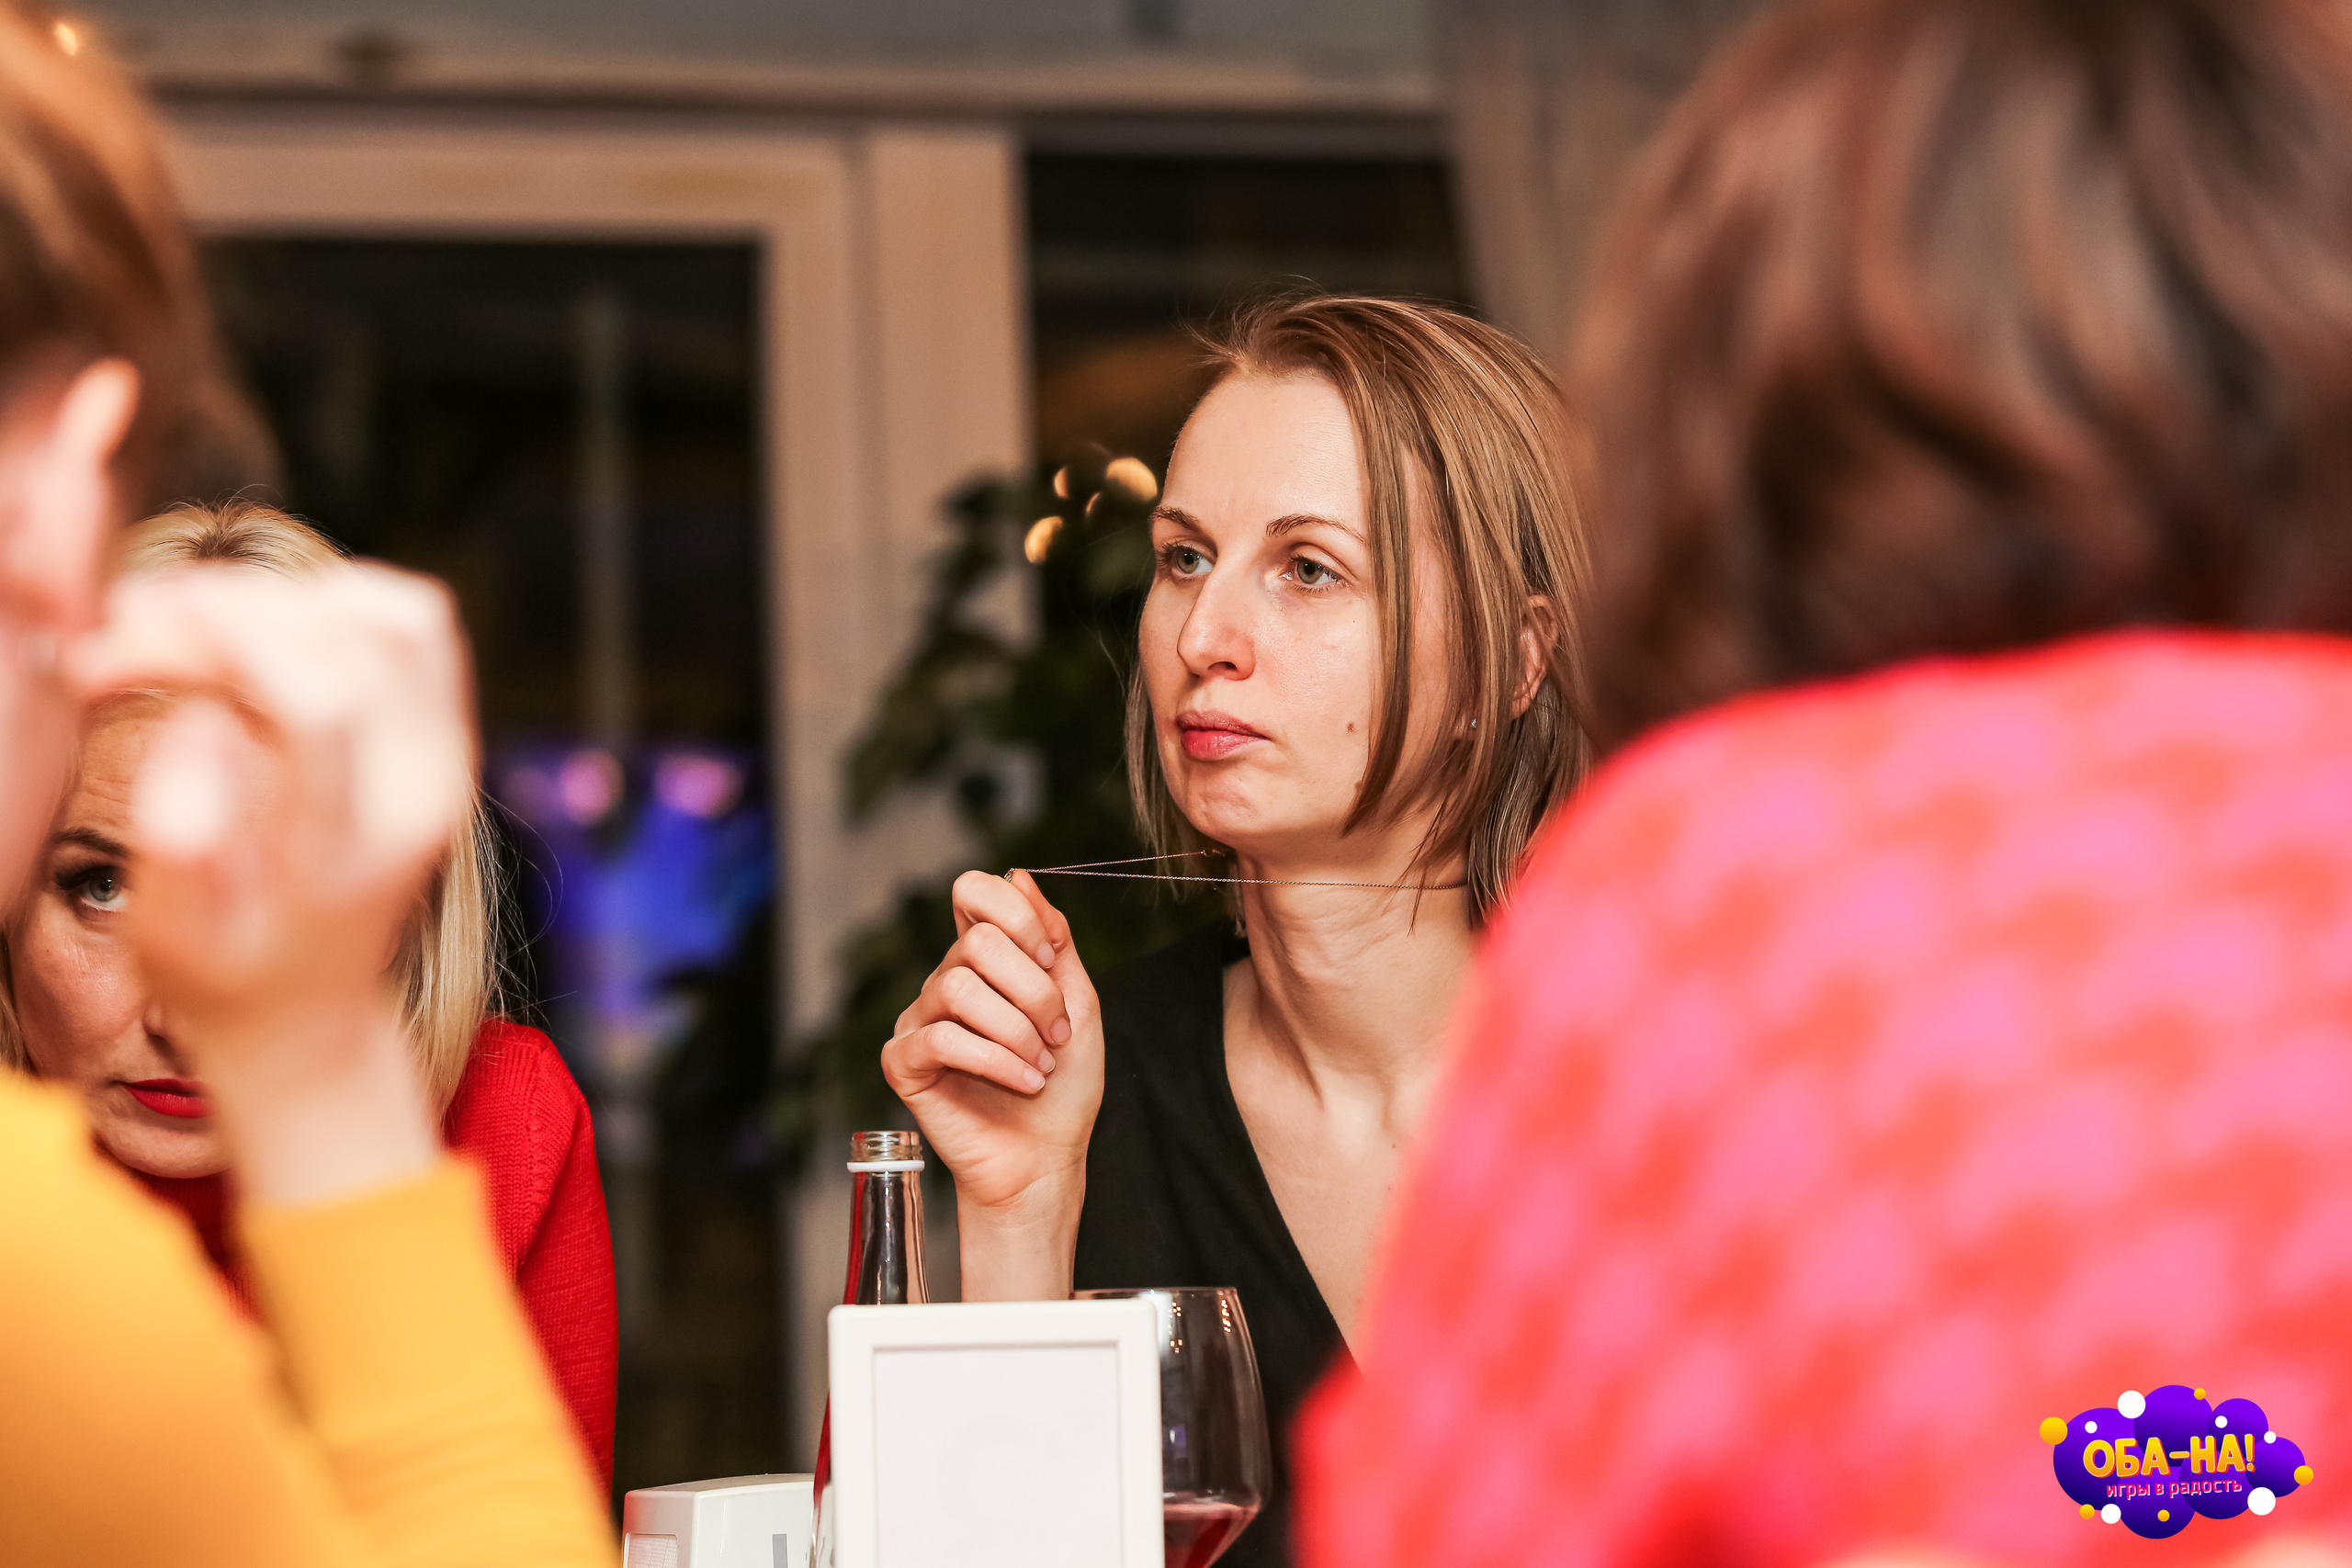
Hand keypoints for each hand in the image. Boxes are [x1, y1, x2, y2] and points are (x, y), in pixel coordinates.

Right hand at [65, 562, 475, 1204]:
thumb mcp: (168, 939)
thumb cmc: (223, 975)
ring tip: (175, 619)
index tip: (139, 615)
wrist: (308, 1008)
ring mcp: (446, 759)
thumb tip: (203, 725)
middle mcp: (422, 795)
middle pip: (365, 638)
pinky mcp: (442, 733)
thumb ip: (177, 840)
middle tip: (127, 625)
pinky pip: (409, 626)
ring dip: (281, 592)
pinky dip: (321, 600)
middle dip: (238, 605)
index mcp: (355, 850)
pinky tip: (236, 628)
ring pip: (400, 615)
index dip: (236, 636)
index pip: (325, 706)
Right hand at [881, 868, 1101, 1297]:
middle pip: (976, 942)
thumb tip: (1019, 875)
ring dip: (1017, 1030)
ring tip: (1040, 1065)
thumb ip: (1053, 939)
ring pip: (958, 987)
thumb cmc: (1064, 1084)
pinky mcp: (904, 1062)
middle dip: (1034, 991)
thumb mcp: (1077, 1001)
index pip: (974, 891)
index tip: (1052, 959)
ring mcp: (920, 1019)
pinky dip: (995, 1060)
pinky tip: (1022, 1081)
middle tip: (1057, 1035)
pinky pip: (941, 1038)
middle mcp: (946, 980)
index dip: (1017, 914)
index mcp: (985, 958)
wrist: (1047, 1156)